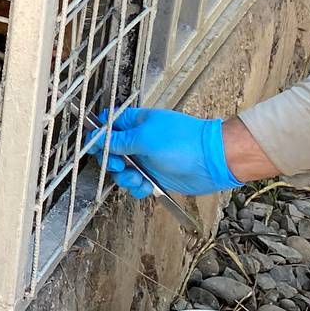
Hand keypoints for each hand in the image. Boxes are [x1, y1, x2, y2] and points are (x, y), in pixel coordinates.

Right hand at [84, 107, 237, 196]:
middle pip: (111, 151)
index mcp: (136, 122)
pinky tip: (146, 186)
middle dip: (111, 162)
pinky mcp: (155, 175)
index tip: (96, 148)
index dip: (98, 137)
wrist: (213, 161)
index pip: (108, 126)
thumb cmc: (184, 142)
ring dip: (125, 178)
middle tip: (119, 165)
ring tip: (137, 178)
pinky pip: (137, 183)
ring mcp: (147, 158)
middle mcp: (139, 140)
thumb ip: (118, 140)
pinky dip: (138, 187)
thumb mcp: (144, 138)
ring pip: (122, 171)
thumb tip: (97, 139)